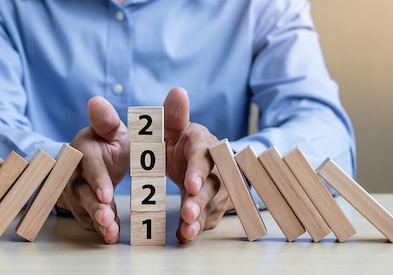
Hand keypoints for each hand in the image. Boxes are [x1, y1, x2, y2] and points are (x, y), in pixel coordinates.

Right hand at [56, 96, 128, 243]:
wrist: (93, 160)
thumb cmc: (106, 143)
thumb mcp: (110, 130)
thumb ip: (106, 120)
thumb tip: (96, 101)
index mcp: (83, 150)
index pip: (89, 165)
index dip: (97, 180)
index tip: (106, 194)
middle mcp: (73, 172)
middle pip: (82, 191)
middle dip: (94, 207)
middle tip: (107, 218)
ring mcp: (74, 192)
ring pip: (84, 209)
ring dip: (97, 222)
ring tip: (110, 232)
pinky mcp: (80, 208)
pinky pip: (88, 220)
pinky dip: (99, 229)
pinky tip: (110, 235)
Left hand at [163, 87, 234, 242]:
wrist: (192, 157)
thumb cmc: (179, 140)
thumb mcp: (173, 127)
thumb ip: (172, 114)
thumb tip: (178, 91)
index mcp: (205, 144)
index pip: (205, 157)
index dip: (199, 171)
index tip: (190, 185)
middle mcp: (218, 166)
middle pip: (214, 185)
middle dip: (201, 200)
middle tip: (187, 213)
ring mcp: (220, 187)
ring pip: (214, 205)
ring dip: (201, 219)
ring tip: (187, 231)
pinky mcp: (215, 205)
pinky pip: (210, 218)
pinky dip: (198, 227)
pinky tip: (185, 235)